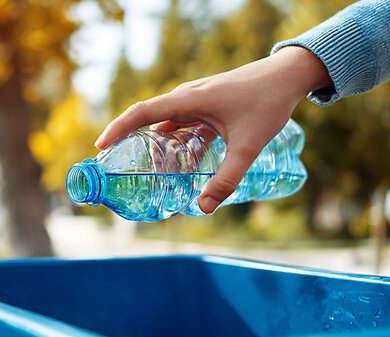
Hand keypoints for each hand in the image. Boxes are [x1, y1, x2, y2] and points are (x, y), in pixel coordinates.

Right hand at [95, 46, 331, 213]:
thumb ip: (226, 178)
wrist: (288, 75)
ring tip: (147, 166)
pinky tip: (180, 156)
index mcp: (189, 99)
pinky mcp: (207, 102)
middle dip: (130, 138)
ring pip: (165, 119)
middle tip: (119, 164)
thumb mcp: (248, 146)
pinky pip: (181, 120)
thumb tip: (203, 208)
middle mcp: (187, 95)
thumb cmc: (268, 103)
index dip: (117, 128)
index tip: (100, 147)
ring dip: (153, 140)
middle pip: (148, 116)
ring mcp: (197, 97)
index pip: (142, 112)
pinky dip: (174, 137)